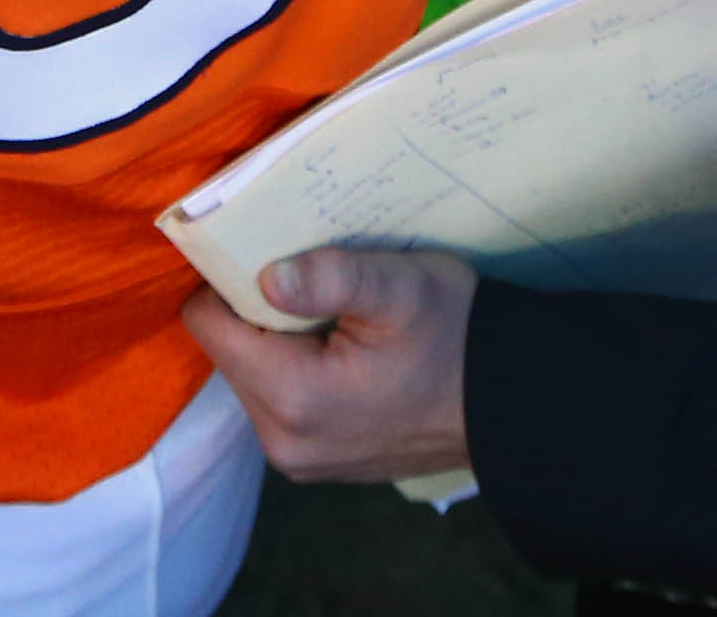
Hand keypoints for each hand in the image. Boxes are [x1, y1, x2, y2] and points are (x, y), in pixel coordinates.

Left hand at [183, 246, 477, 485]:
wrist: (508, 404)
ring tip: (332, 316)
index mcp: (293, 398)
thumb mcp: (399, 288)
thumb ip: (331, 277)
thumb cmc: (456, 336)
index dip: (229, 279)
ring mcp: (298, 459)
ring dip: (278, 341)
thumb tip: (267, 277)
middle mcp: (282, 441)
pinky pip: (277, 402)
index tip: (268, 254)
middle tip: (311, 284)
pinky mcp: (315, 463)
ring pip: (251, 375)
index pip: (208, 324)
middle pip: (228, 351)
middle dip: (256, 312)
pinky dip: (297, 370)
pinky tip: (342, 350)